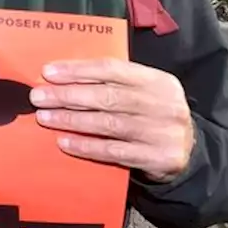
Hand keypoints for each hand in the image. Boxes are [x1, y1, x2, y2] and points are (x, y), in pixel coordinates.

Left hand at [31, 58, 194, 182]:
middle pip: (107, 96)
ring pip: (108, 124)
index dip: (78, 70)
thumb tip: (61, 77)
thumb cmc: (152, 114)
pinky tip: (64, 142)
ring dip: (71, 120)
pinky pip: (114, 151)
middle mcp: (163, 104)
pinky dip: (86, 146)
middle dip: (67, 95)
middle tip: (38, 97)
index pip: (112, 69)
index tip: (48, 72)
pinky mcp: (158, 158)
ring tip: (45, 117)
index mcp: (158, 80)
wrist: (189, 151)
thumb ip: (112, 82)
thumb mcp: (143, 92)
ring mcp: (162, 132)